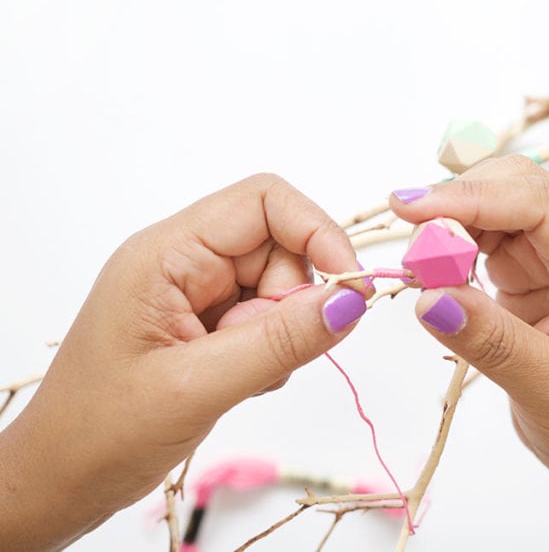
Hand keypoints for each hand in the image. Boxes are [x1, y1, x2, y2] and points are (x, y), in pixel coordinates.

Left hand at [0, 174, 368, 549]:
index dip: (317, 231)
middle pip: (280, 246)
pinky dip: (273, 351)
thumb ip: (280, 342)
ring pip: (280, 286)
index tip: (349, 288)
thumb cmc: (100, 432)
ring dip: (282, 333)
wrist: (60, 481)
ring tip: (239, 378)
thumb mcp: (197, 387)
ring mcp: (195, 294)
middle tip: (268, 356)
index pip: (263, 202)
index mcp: (165, 254)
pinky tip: (237, 383)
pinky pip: (269, 319)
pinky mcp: (207, 324)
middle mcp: (182, 262)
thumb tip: (351, 301)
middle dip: (294, 300)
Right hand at [391, 157, 548, 551]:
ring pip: (500, 205)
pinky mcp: (532, 270)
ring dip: (452, 220)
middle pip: (522, 188)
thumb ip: (490, 339)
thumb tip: (428, 296)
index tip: (413, 206)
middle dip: (461, 201)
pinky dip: (453, 242)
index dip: (476, 197)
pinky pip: (487, 235)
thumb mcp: (545, 387)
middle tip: (411, 241)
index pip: (543, 205)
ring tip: (417, 262)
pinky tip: (432, 266)